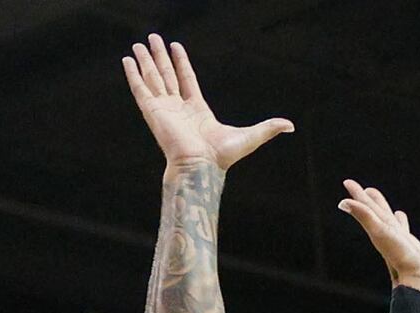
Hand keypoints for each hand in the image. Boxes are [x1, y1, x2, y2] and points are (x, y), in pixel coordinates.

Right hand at [122, 35, 291, 171]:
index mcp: (196, 111)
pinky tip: (128, 60)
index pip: (186, 80)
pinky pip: (141, 88)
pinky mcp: (153, 111)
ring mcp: (164, 109)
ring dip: (145, 61)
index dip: (181, 63)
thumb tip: (291, 125)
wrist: (200, 166)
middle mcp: (178, 108)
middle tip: (152, 40)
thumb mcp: (251, 136)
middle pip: (166, 75)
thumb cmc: (221, 157)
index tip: (175, 46)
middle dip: (159, 58)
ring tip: (139, 45)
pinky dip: (133, 74)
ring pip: (153, 78)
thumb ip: (268, 127)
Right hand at [338, 180, 419, 299]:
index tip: (392, 209)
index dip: (393, 216)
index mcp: (402, 242)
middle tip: (359, 188)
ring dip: (358, 200)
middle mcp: (392, 238)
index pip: (395, 225)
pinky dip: (358, 210)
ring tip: (349, 186)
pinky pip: (367, 218)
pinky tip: (347, 202)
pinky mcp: (381, 235)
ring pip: (370, 213)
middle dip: (370, 201)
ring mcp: (385, 237)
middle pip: (379, 215)